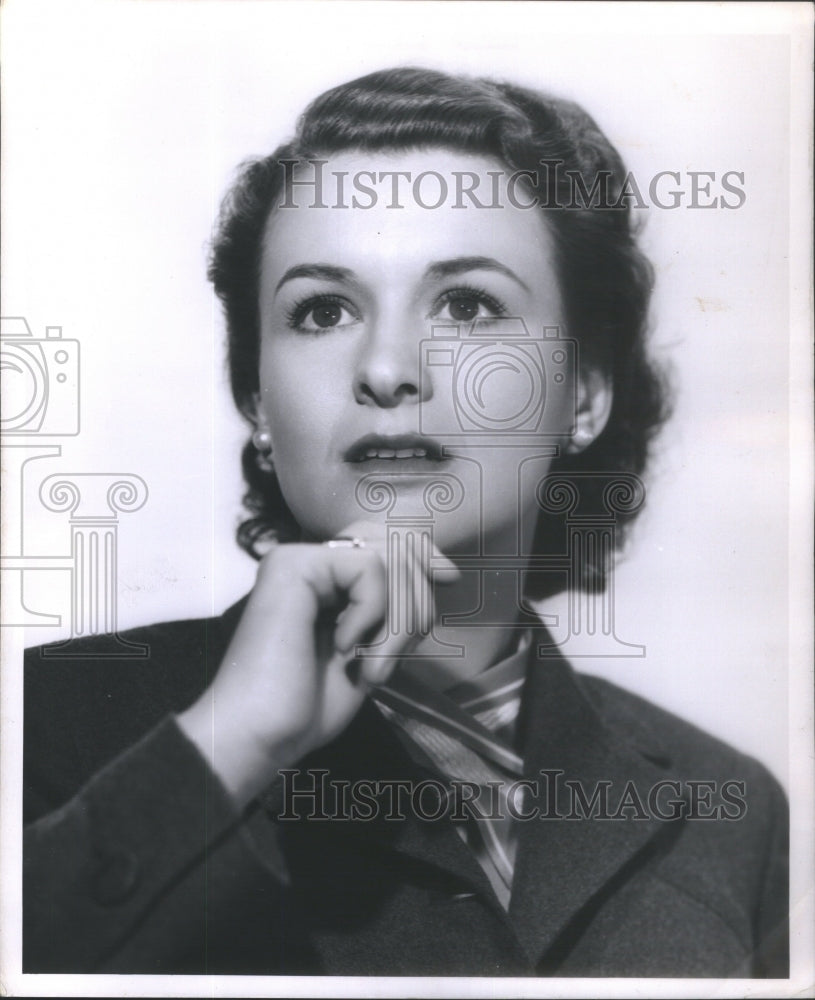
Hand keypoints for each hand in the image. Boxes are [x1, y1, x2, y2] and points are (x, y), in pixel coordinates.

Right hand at [177, 521, 458, 806]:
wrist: (261, 734)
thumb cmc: (306, 706)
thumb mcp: (373, 650)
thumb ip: (399, 609)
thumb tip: (444, 569)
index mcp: (325, 580)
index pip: (389, 543)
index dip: (424, 556)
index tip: (448, 579)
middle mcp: (310, 562)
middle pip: (397, 549)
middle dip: (415, 604)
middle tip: (385, 660)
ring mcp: (298, 559)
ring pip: (389, 559)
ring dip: (396, 623)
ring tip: (369, 665)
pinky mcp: (292, 565)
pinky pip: (368, 569)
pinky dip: (371, 614)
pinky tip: (342, 646)